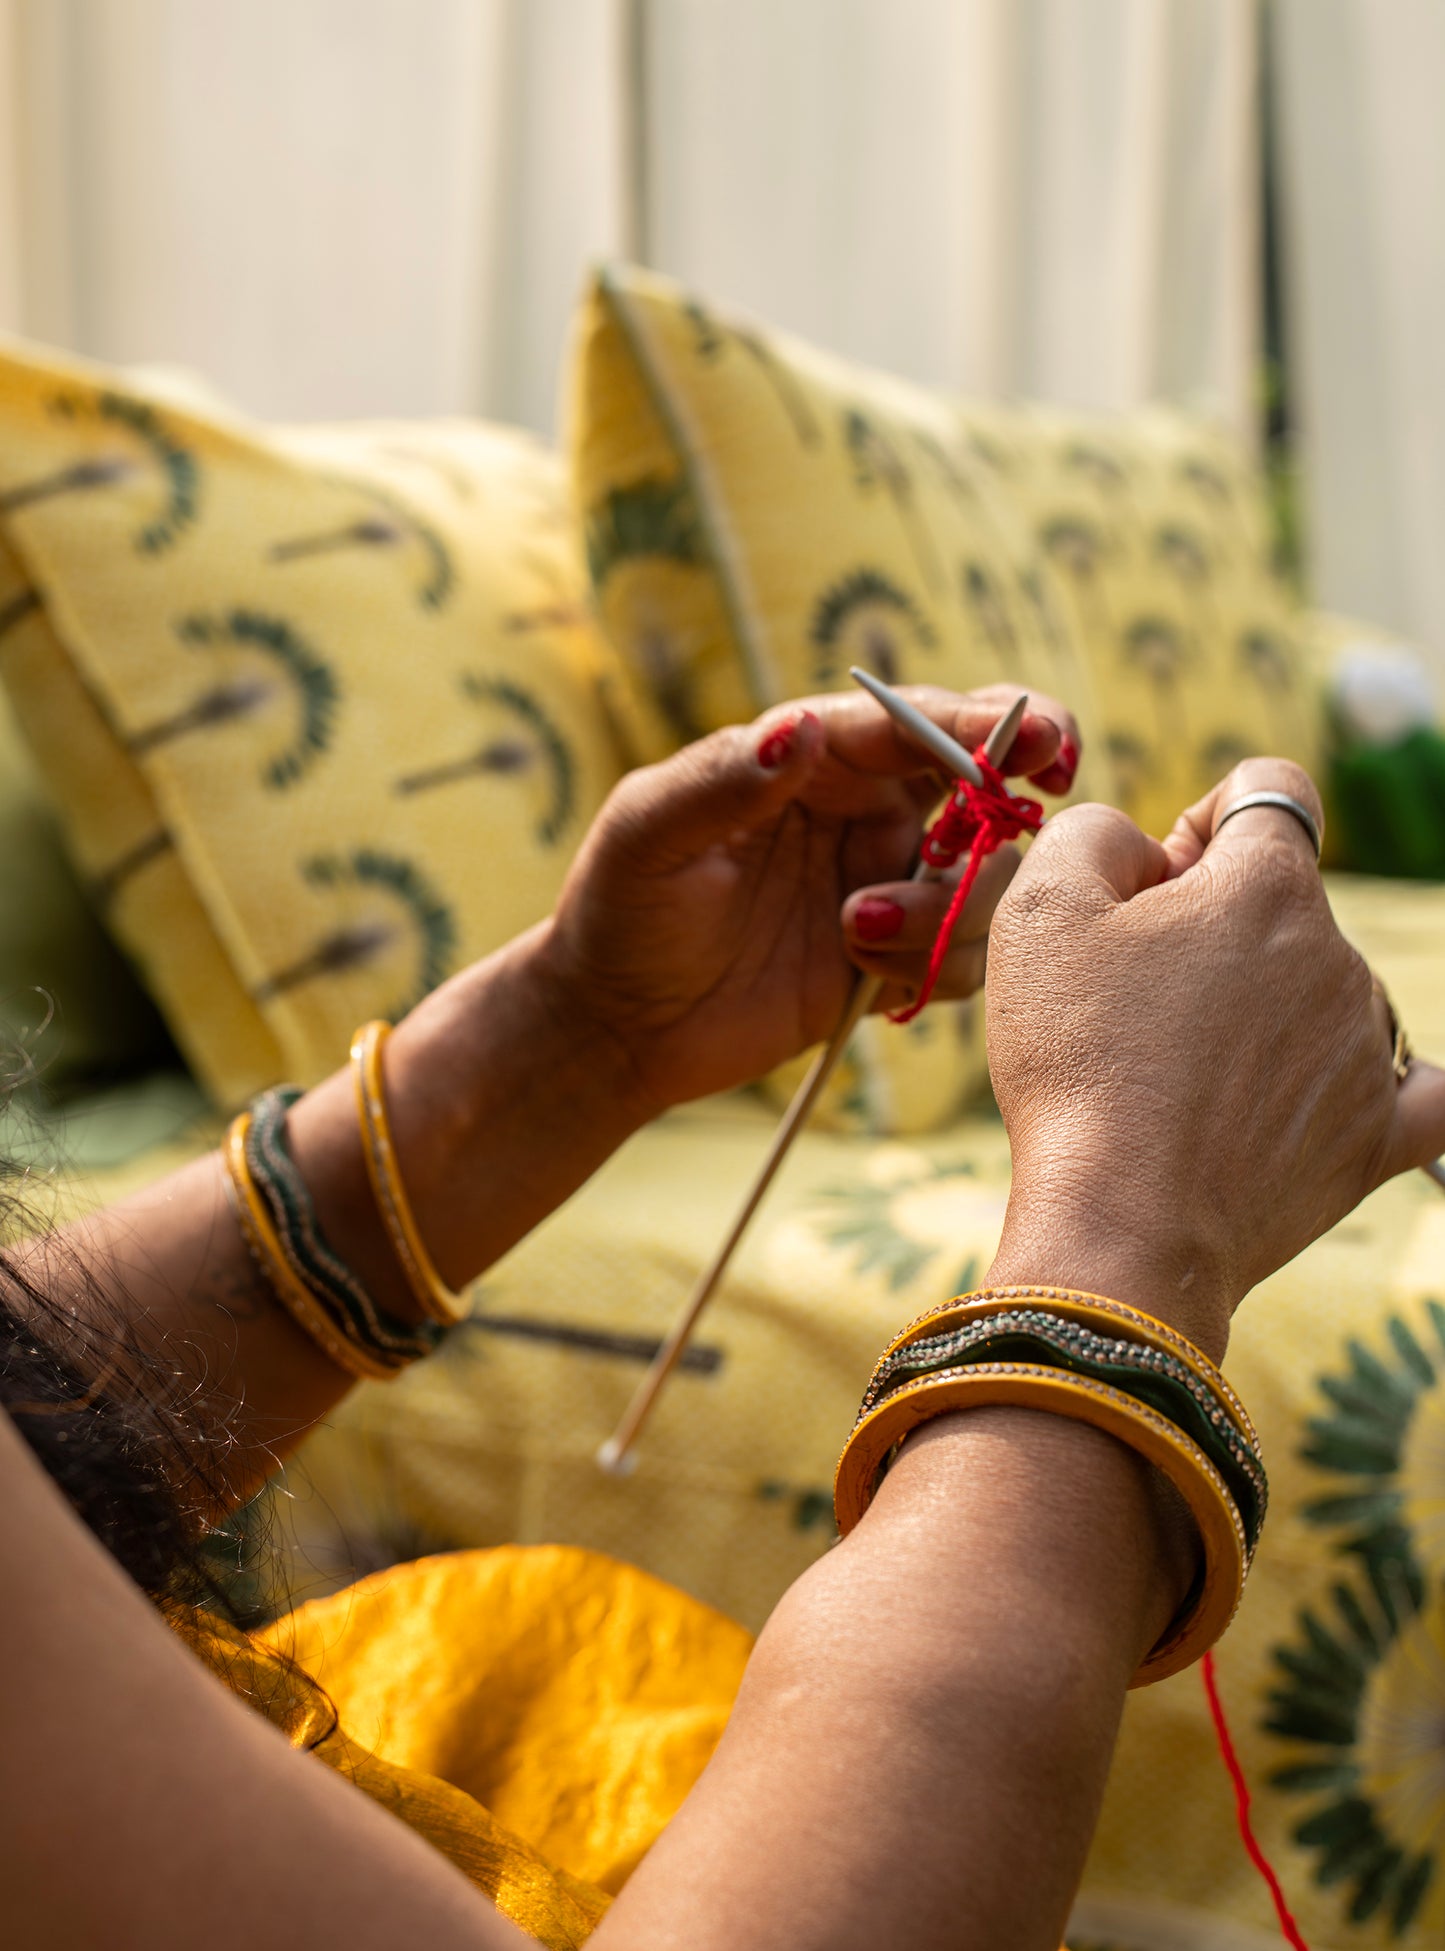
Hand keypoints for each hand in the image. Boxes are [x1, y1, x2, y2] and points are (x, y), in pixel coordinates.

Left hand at [539, 686, 1080, 1111]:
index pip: (918, 721)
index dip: (990, 722)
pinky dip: (935, 966)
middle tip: (1051, 787)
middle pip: (987, 780)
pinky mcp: (897, 961)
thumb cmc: (621, 911)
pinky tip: (866, 978)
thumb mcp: (649, 835)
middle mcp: (869, 811)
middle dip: (1026, 781)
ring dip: (950, 907)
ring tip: (855, 931)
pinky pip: (966, 958)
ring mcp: (891, 886)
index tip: (1040, 739)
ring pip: (989, 880)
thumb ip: (724, 781)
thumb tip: (802, 728)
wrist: (615, 1027)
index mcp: (817, 759)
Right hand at [984, 757, 1444, 1360]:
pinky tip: (1339, 1091)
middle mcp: (1339, 955)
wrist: (1124, 1225)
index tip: (1154, 885)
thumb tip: (1142, 847)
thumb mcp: (1042, 908)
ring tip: (1177, 1075)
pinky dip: (1381, 1082)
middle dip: (1215, 927)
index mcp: (1267, 885)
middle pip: (1284, 902)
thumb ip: (1093, 831)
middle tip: (1136, 1001)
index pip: (1266, 792)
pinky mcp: (1379, 1136)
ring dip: (1261, 1006)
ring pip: (1320, 989)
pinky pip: (1418, 1088)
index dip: (1200, 821)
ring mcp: (1370, 1048)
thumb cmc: (1081, 1063)